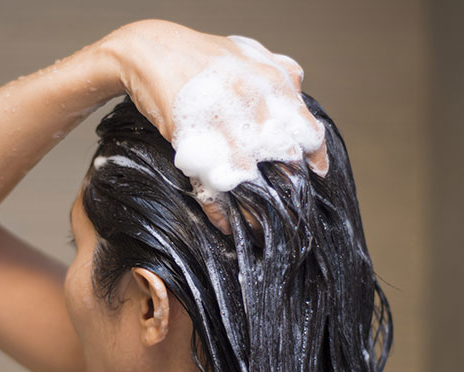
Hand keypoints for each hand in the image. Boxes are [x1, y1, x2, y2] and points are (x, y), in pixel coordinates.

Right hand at [103, 19, 327, 233]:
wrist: (148, 52)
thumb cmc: (199, 55)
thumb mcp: (248, 53)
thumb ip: (279, 71)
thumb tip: (298, 89)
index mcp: (273, 85)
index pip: (309, 132)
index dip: (314, 159)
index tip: (315, 175)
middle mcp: (254, 108)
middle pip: (284, 164)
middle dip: (288, 189)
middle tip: (288, 204)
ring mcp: (223, 131)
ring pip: (250, 184)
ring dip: (256, 212)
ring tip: (260, 227)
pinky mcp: (192, 148)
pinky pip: (211, 191)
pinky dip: (220, 213)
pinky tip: (226, 225)